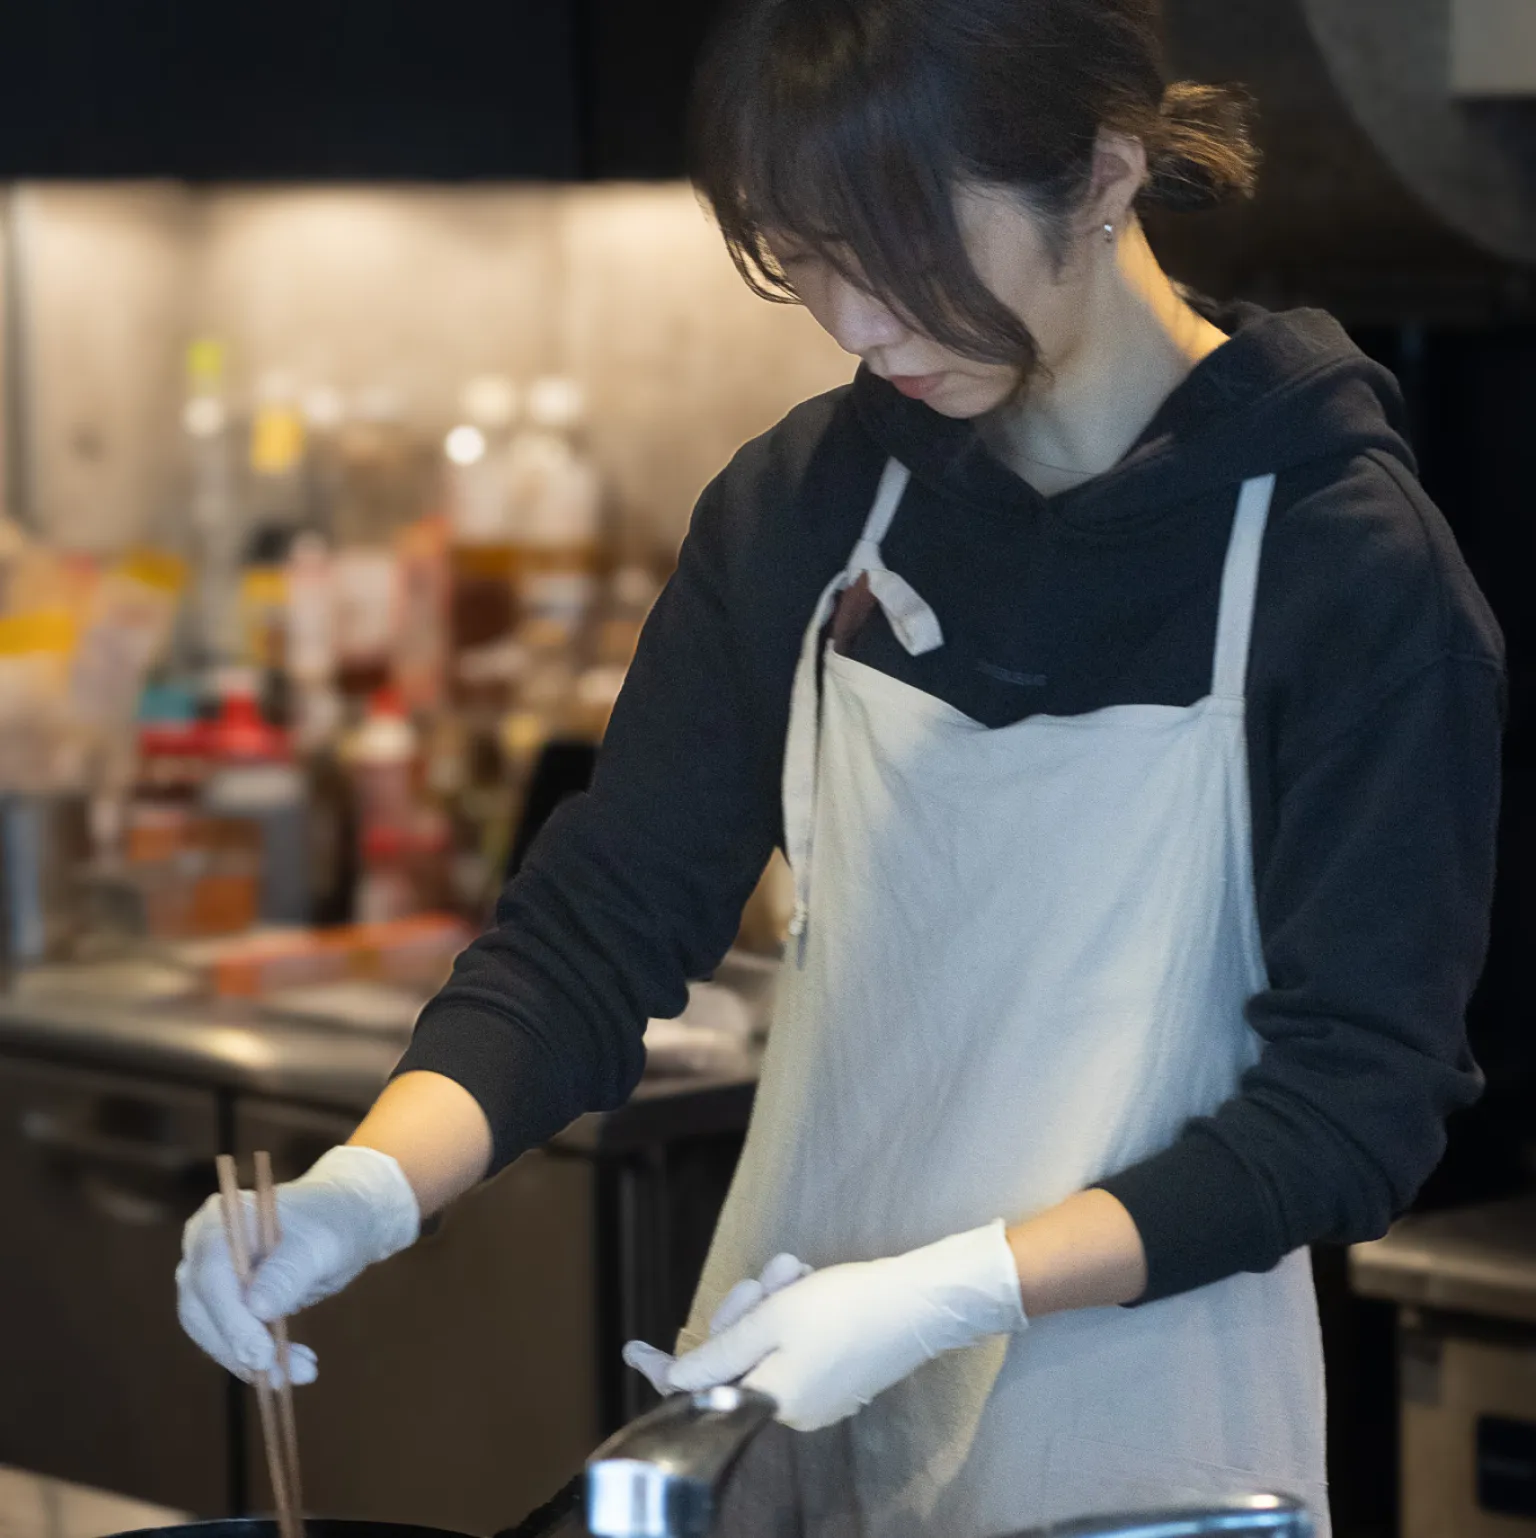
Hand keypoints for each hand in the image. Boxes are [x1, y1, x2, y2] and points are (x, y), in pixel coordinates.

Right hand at [177, 1145, 419, 1384]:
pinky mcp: (226, 1304)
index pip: (211, 1277)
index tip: (261, 1356)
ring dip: (254, 1362)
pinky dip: (261, 1358)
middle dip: (242, 1350)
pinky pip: (232, 1339)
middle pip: (203, 1312)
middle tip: (283, 1377)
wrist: (347, 1220)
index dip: (231, 1320)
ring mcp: (211, 1278)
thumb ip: (289, 1272)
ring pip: (215, 1334)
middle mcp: (203, 1250)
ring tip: (304, 1371)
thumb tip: (255, 1308)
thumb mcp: (320, 1244)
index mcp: (219, 1222)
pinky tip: (297, 1365)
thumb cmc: (335, 1221)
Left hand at [667, 1221, 1025, 1431]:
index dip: (665, 1368)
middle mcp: (793, 1406)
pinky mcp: (841, 1372)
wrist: (918, 1302)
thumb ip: (719, 1355)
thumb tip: (677, 1381)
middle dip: (745, 1307)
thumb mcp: (770, 1322)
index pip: (702, 1391)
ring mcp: (820, 1391)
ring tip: (796, 1270)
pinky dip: (798, 1308)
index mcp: (771, 1401)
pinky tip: (812, 1281)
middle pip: (739, 1354)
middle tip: (768, 1276)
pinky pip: (798, 1339)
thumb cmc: (842, 1309)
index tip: (632, 1348)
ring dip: (775, 1297)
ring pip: (769, 1337)